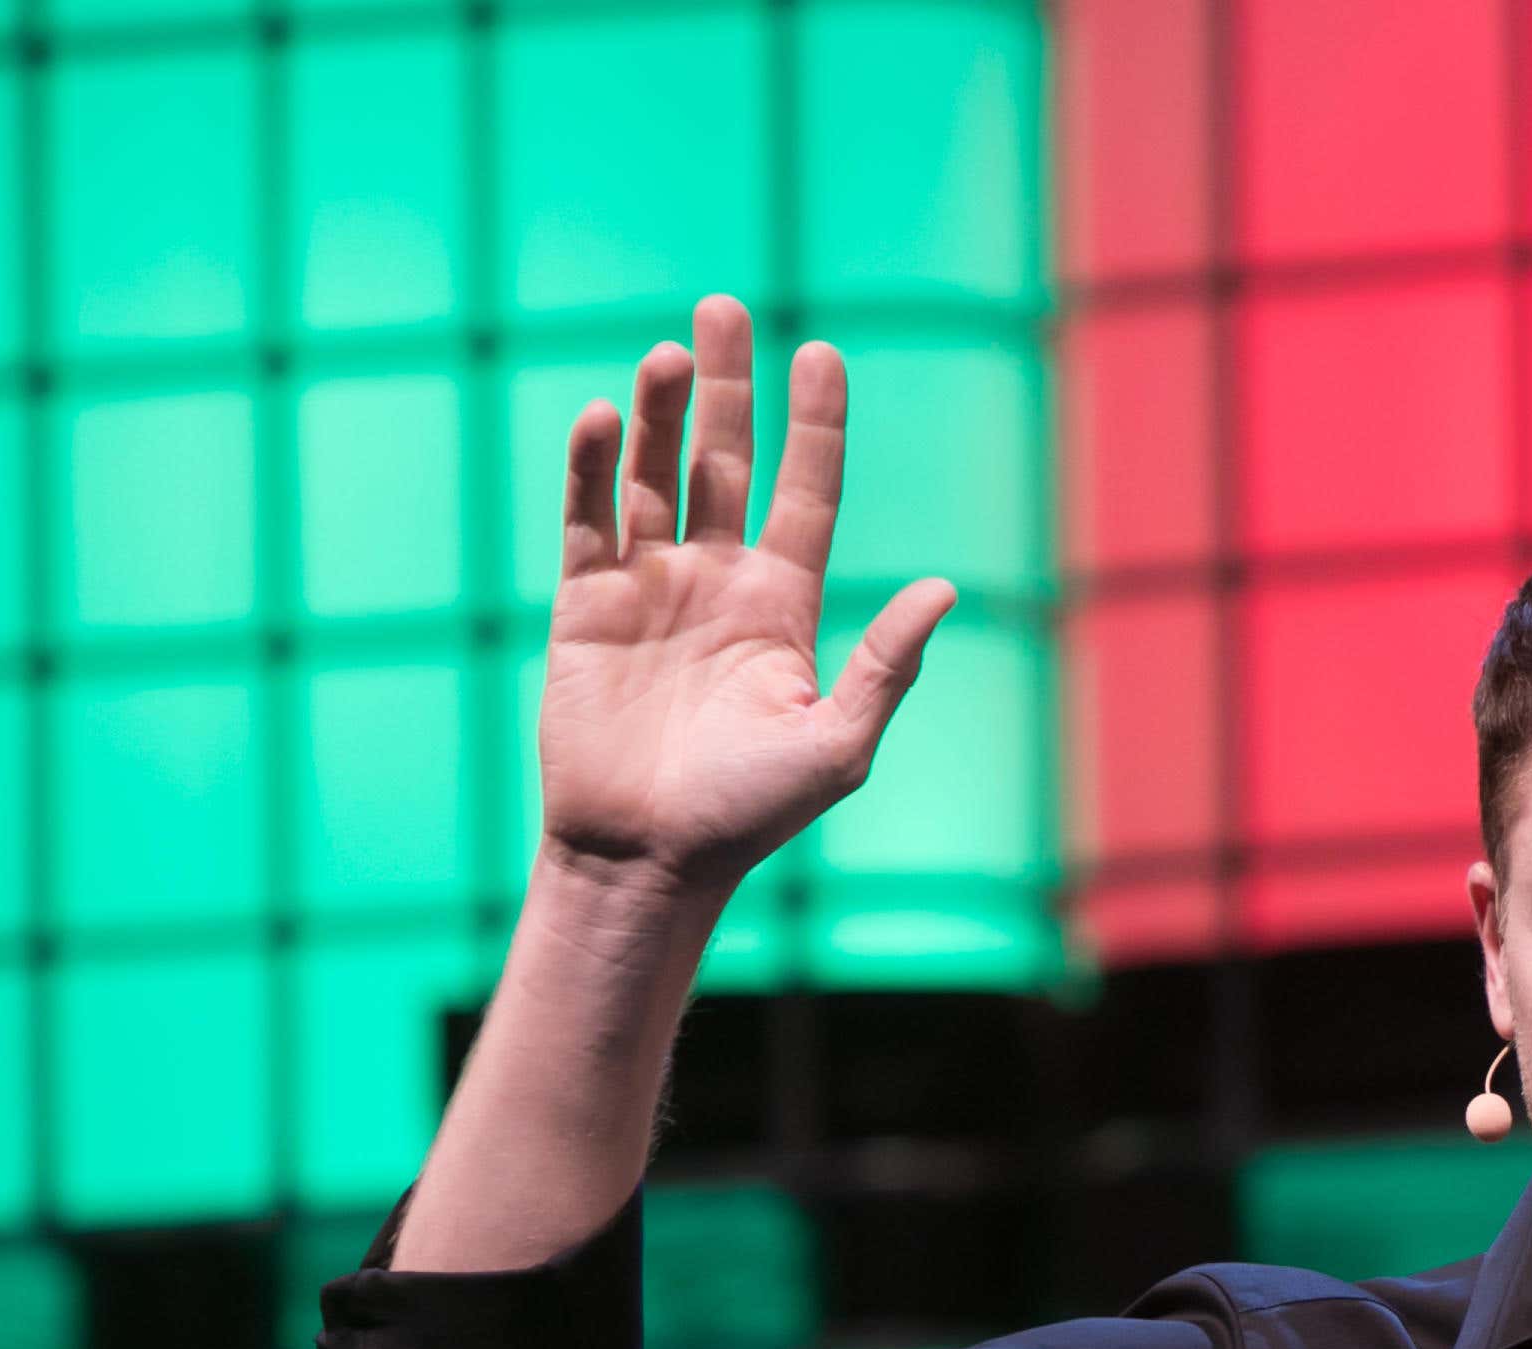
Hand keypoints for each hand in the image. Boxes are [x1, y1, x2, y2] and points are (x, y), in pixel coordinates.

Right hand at [540, 293, 953, 897]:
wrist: (649, 858)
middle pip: (726, 461)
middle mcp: (718, 582)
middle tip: (726, 308)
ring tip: (672, 351)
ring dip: (661, 412)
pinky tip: (601, 417)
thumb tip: (946, 589)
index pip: (805, 493)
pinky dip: (592, 466)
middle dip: (730, 387)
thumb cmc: (748, 815)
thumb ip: (886, 666)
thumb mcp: (835, 744)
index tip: (820, 353)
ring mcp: (649, 587)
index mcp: (783, 607)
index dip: (814, 425)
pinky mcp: (585, 604)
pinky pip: (587, 518)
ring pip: (654, 474)